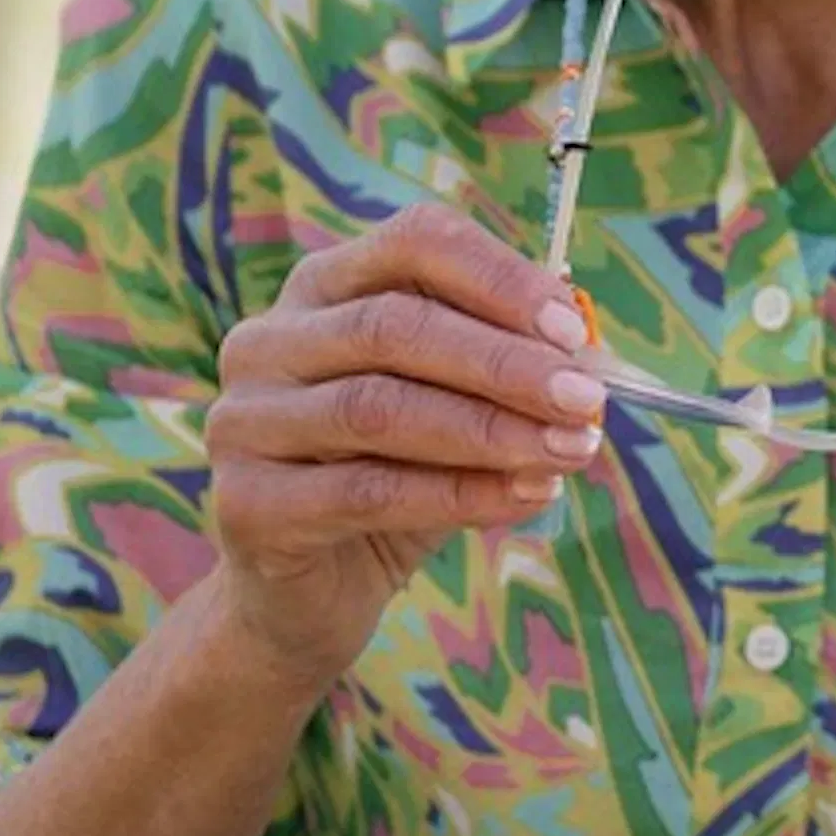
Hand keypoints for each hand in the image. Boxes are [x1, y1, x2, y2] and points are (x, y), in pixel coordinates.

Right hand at [204, 203, 604, 689]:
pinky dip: (459, 493)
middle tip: (586, 399)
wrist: (308, 592)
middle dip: (504, 362)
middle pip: (393, 326)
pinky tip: (525, 496)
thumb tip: (590, 360)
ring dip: (490, 429)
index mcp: (322, 287)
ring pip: (379, 408)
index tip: (573, 329)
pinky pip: (367, 491)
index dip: (498, 278)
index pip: (411, 243)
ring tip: (568, 450)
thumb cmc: (393, 476)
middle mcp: (268, 340)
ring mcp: (244, 420)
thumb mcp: (452, 408)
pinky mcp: (246, 502)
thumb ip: (504, 372)